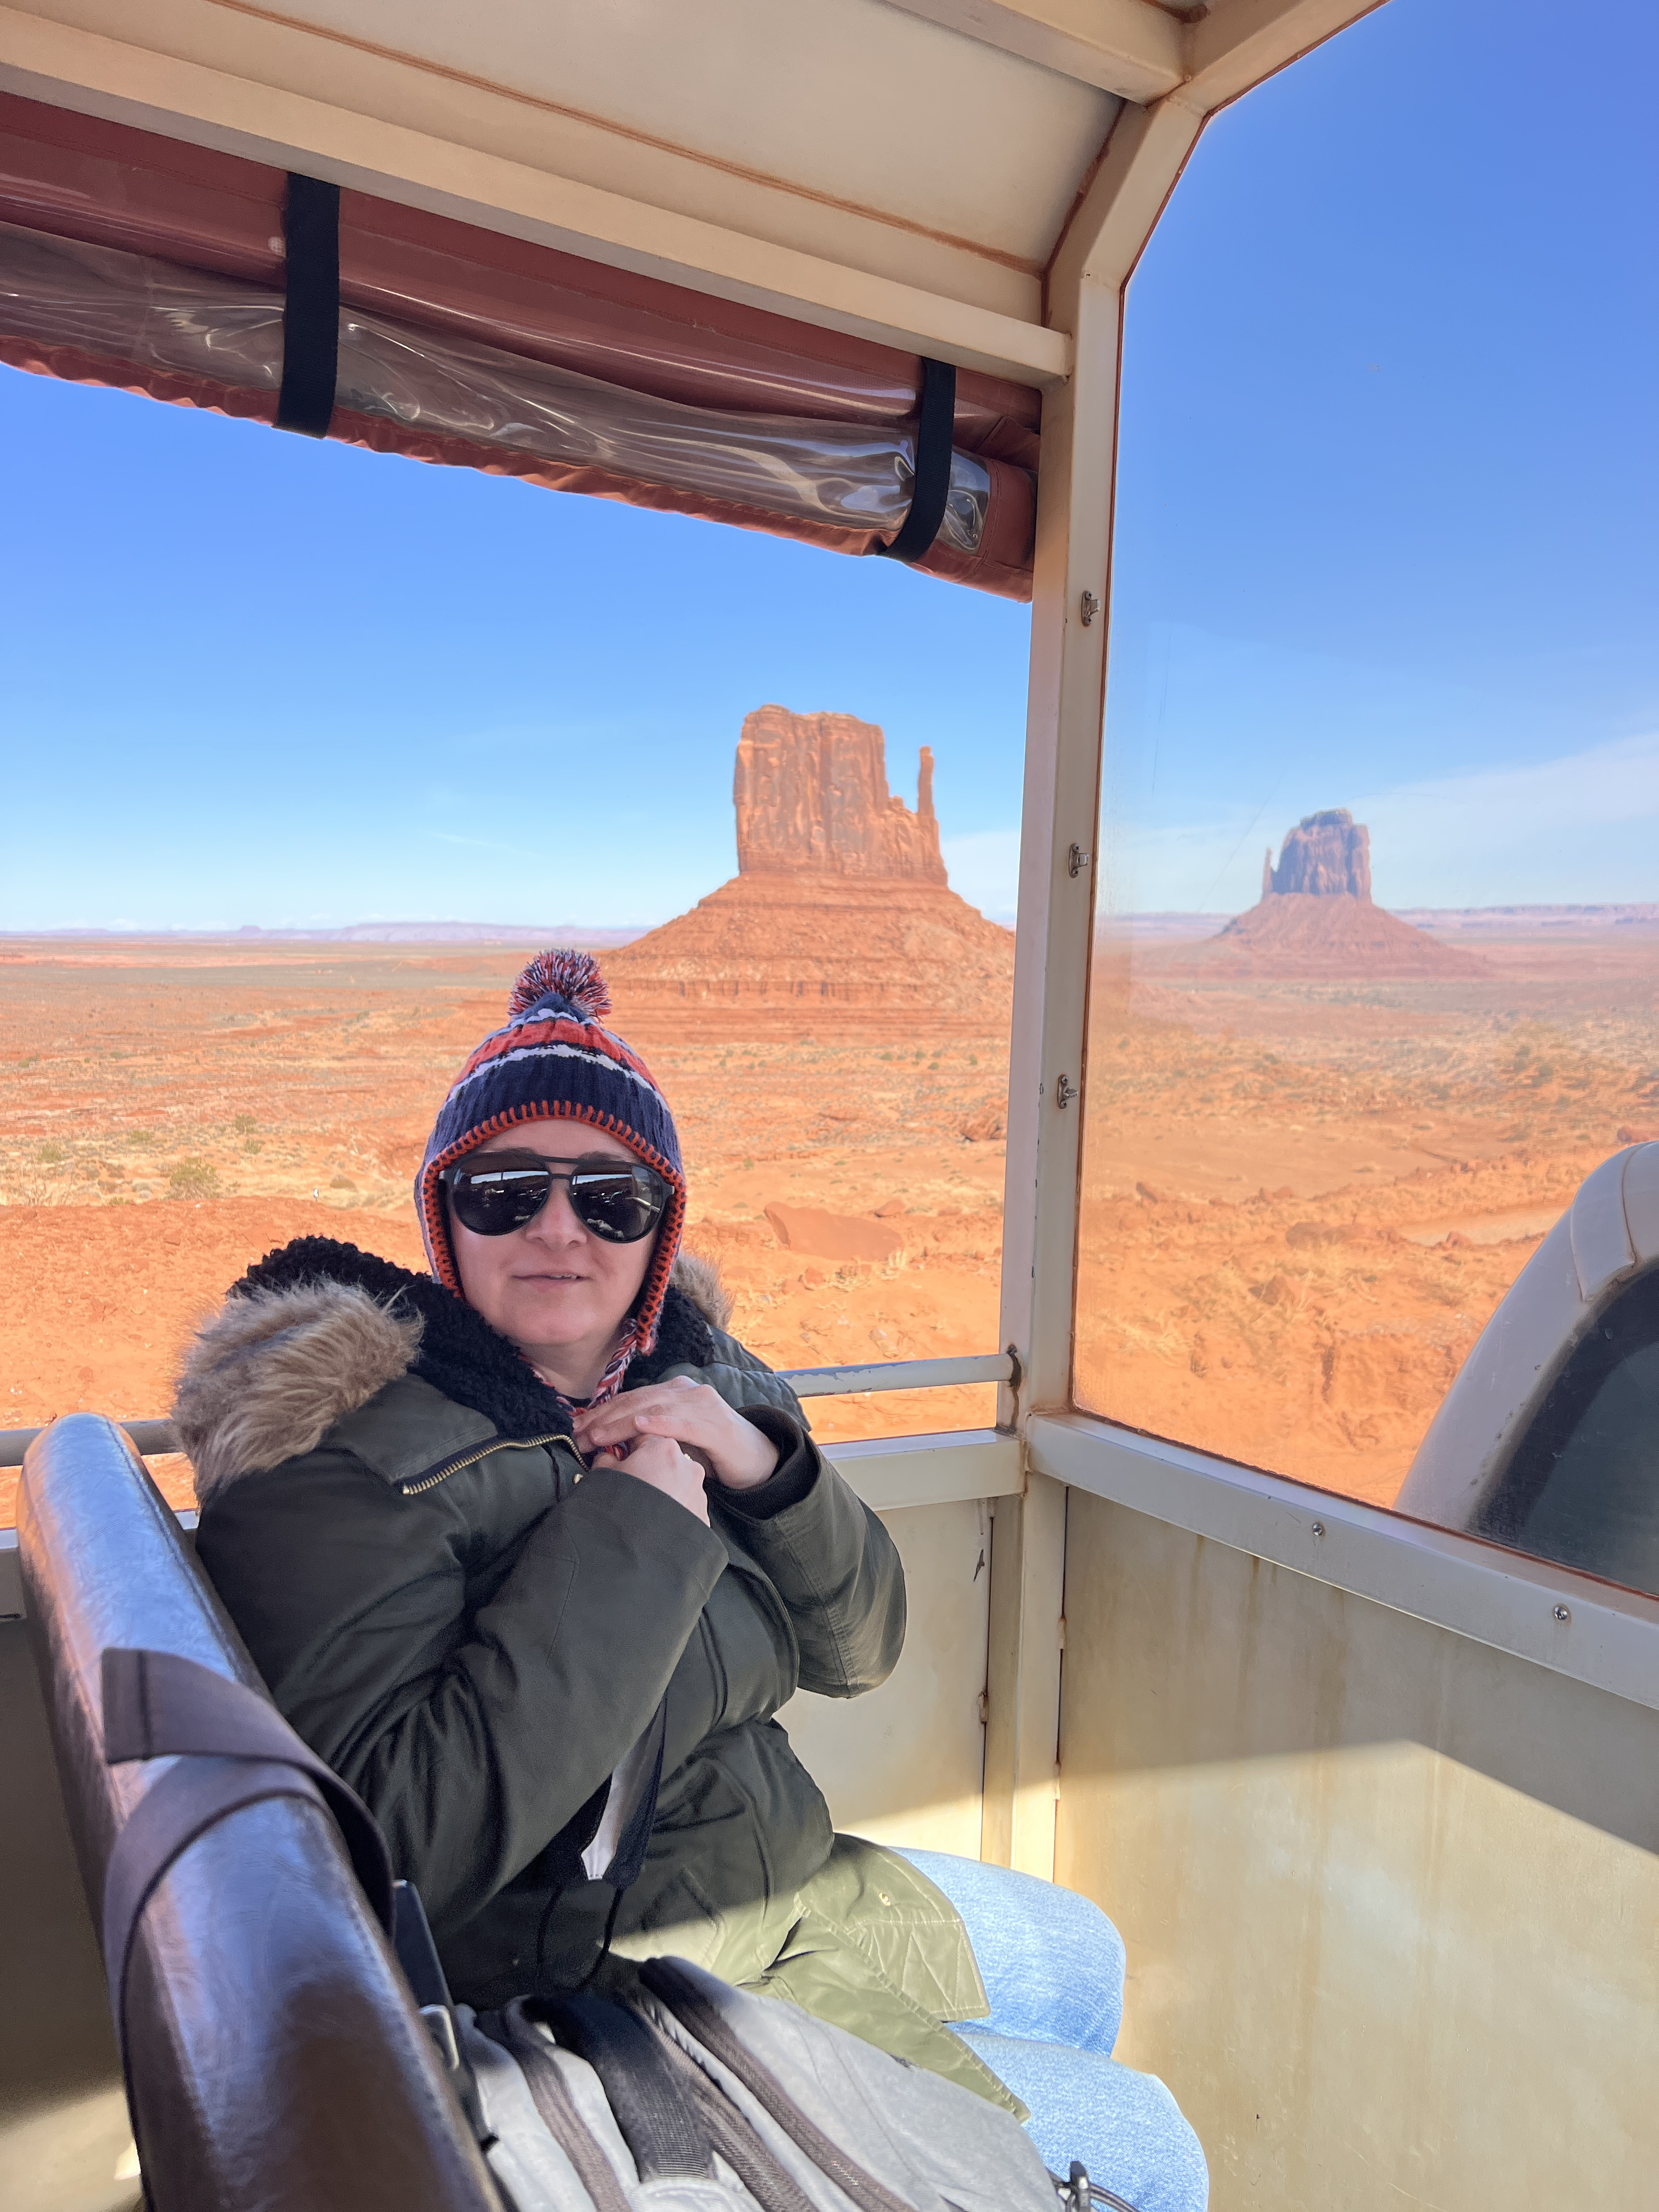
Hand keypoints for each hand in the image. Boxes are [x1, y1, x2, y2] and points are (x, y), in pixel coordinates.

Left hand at [573, 1376, 778, 1492]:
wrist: (756, 1459)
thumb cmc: (711, 1451)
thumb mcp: (675, 1439)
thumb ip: (648, 1437)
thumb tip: (608, 1449)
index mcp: (674, 1391)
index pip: (631, 1399)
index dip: (602, 1413)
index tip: (577, 1428)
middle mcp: (686, 1391)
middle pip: (636, 1401)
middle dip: (604, 1419)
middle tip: (579, 1436)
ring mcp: (701, 1405)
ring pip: (653, 1409)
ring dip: (621, 1424)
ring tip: (597, 1436)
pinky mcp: (714, 1425)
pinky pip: (681, 1422)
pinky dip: (658, 1423)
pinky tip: (639, 1426)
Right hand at [591, 1428, 709, 1524]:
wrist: (637, 1551)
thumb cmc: (619, 1509)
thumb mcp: (603, 1476)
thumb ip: (607, 1459)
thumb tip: (609, 1457)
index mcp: (662, 1447)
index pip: (642, 1435)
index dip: (626, 1447)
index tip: (617, 1459)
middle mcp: (686, 1464)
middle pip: (662, 1458)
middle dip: (646, 1468)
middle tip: (628, 1485)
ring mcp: (697, 1490)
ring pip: (675, 1482)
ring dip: (662, 1489)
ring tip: (642, 1508)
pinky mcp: (702, 1514)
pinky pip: (684, 1505)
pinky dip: (672, 1508)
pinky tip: (657, 1521)